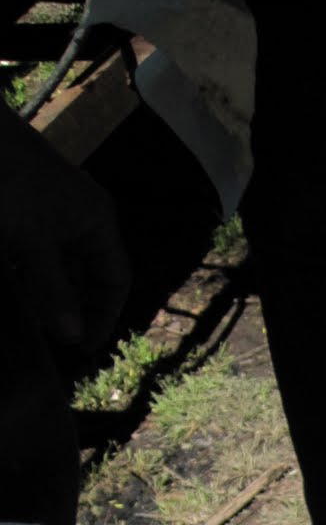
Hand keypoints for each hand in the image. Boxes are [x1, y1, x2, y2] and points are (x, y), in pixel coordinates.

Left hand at [0, 103, 129, 352]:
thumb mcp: (32, 241)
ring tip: (28, 318)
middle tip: (52, 337)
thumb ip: (54, 289)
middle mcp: (80, 217)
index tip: (83, 344)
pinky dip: (24, 273)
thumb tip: (75, 335)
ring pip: (57, 265)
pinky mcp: (22, 208)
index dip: (104, 315)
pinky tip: (11, 288)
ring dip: (44, 293)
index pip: (116, 279)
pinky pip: (32, 252)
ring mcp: (50, 212)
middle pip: (86, 275)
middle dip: (71, 307)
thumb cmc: (8, 180)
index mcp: (96, 221)